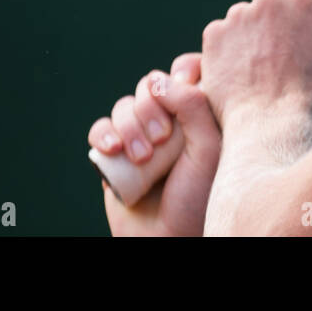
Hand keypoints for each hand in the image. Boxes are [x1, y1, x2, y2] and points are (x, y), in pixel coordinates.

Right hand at [88, 53, 221, 236]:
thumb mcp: (209, 148)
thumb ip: (193, 105)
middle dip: (151, 107)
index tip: (185, 83)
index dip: (183, 71)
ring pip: (125, 106)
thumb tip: (159, 79)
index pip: (189, 70)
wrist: (167, 240)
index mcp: (201, 113)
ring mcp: (141, 135)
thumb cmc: (198, 198)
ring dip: (129, 127)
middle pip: (151, 84)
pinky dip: (104, 134)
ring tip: (142, 159)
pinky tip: (113, 150)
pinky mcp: (115, 153)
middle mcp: (171, 120)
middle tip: (162, 139)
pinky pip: (101, 128)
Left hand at [200, 0, 311, 131]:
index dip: (302, 14)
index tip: (302, 30)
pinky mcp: (214, 35)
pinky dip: (229, 54)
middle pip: (272, 3)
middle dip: (275, 24)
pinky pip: (223, 39)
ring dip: (252, 38)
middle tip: (281, 56)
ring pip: (246, 21)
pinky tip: (243, 78)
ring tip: (261, 73)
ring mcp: (239, 15)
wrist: (275, 128)